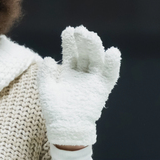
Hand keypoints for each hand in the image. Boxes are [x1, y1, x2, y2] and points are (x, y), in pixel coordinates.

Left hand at [38, 25, 120, 146]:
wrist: (66, 129)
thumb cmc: (54, 112)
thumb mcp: (46, 91)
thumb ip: (46, 75)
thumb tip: (47, 58)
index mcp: (68, 73)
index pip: (71, 53)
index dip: (70, 42)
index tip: (68, 30)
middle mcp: (82, 75)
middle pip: (85, 54)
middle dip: (83, 41)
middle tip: (81, 30)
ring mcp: (92, 81)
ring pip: (96, 60)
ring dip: (95, 48)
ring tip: (91, 37)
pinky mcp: (102, 90)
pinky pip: (110, 75)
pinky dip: (113, 65)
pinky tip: (112, 52)